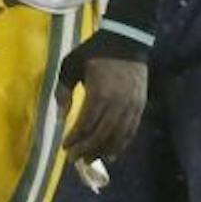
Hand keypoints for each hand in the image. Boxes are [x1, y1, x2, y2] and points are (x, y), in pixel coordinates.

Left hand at [59, 49, 148, 166]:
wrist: (127, 41)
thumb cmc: (94, 53)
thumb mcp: (70, 66)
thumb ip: (63, 90)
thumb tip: (59, 116)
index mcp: (99, 93)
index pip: (86, 124)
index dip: (75, 139)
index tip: (65, 148)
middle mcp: (117, 103)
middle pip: (102, 134)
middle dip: (87, 149)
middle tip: (74, 160)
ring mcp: (131, 105)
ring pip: (118, 135)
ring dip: (104, 150)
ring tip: (90, 160)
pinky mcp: (140, 105)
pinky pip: (131, 130)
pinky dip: (122, 143)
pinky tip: (112, 153)